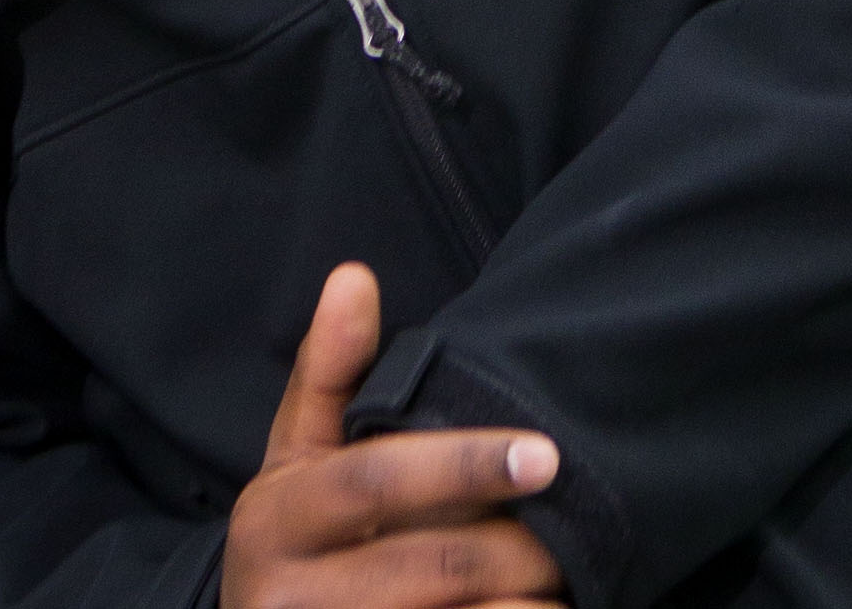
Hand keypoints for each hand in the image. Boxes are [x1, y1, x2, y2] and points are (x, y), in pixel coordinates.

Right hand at [222, 265, 566, 608]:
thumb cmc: (296, 534)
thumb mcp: (297, 455)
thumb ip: (329, 371)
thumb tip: (353, 275)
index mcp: (277, 518)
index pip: (377, 481)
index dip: (462, 464)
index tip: (544, 455)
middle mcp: (288, 596)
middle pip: (427, 566)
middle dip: (513, 549)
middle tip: (575, 529)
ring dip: (517, 604)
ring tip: (567, 581)